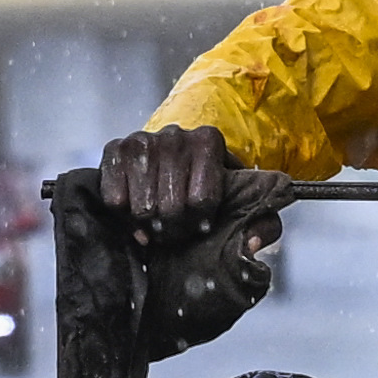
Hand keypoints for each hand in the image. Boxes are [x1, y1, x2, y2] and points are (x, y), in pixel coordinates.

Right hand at [85, 125, 240, 246]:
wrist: (170, 165)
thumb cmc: (207, 186)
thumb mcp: (242, 201)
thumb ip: (262, 222)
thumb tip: (252, 243)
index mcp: (209, 141)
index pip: (202, 199)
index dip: (201, 223)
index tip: (201, 228)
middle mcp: (175, 134)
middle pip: (171, 207)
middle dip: (174, 230)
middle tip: (176, 233)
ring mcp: (142, 140)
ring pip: (142, 207)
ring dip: (150, 227)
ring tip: (158, 228)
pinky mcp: (114, 150)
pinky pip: (115, 200)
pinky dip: (124, 217)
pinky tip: (136, 219)